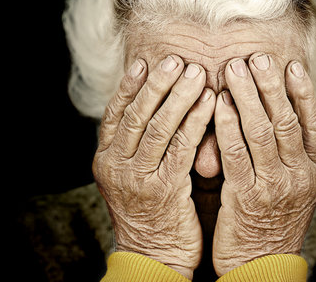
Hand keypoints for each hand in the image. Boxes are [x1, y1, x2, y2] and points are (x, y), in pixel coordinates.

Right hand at [92, 55, 214, 278]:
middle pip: (136, 116)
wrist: (153, 255)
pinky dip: (195, 122)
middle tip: (176, 60)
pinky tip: (209, 103)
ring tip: (196, 73)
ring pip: (158, 128)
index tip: (146, 62)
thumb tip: (155, 105)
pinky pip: (182, 148)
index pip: (115, 114)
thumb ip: (139, 144)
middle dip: (157, 85)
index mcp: (106, 159)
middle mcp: (116, 166)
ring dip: (178, 97)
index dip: (131, 86)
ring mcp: (137, 179)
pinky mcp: (164, 191)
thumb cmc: (150, 211)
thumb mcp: (133, 176)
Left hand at [212, 53, 315, 275]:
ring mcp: (275, 186)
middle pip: (287, 120)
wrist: (264, 264)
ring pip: (263, 132)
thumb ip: (291, 153)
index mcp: (314, 170)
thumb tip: (285, 113)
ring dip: (248, 98)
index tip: (291, 64)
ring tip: (235, 70)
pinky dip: (228, 127)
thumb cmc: (275, 218)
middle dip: (271, 86)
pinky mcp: (248, 198)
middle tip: (257, 57)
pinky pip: (237, 155)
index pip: (313, 122)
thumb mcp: (294, 186)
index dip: (303, 91)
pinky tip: (219, 105)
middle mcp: (300, 175)